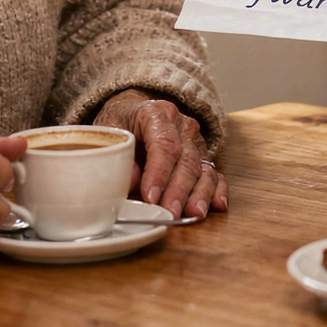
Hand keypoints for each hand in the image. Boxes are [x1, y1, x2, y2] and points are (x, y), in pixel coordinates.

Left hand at [92, 89, 228, 219]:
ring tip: (194, 214)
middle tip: (170, 212)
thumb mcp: (109, 131)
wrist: (132, 113)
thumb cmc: (120, 124)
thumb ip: (117, 153)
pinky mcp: (202, 157)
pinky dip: (216, 190)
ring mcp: (194, 142)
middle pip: (185, 159)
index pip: (164, 143)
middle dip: (178, 190)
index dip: (159, 171)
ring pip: (202, 168)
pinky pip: (214, 174)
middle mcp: (181, 126)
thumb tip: (130, 181)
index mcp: (157, 113)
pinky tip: (217, 205)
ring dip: (200, 194)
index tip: (150, 195)